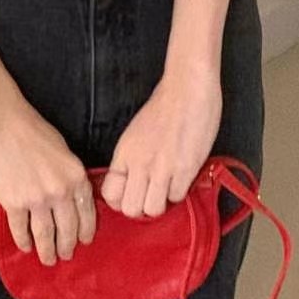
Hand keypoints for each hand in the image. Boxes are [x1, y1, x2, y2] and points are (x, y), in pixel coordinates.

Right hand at [0, 92, 96, 265]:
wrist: (1, 120)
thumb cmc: (31, 128)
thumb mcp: (62, 149)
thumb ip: (69, 175)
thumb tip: (72, 197)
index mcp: (75, 176)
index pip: (86, 213)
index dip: (85, 232)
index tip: (84, 242)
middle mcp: (59, 192)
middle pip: (67, 229)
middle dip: (66, 246)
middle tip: (65, 256)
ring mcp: (36, 200)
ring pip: (44, 235)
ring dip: (46, 251)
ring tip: (47, 259)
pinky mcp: (13, 203)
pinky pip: (21, 230)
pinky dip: (23, 241)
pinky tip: (25, 246)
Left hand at [101, 66, 222, 217]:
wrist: (188, 88)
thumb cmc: (163, 106)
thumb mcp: (135, 133)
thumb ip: (131, 159)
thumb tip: (130, 183)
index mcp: (124, 152)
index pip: (110, 194)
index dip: (121, 200)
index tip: (133, 194)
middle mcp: (139, 163)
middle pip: (130, 209)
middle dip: (141, 207)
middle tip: (151, 194)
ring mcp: (162, 168)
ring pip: (154, 209)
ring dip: (161, 202)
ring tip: (167, 186)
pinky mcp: (185, 169)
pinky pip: (177, 198)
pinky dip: (179, 191)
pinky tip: (182, 176)